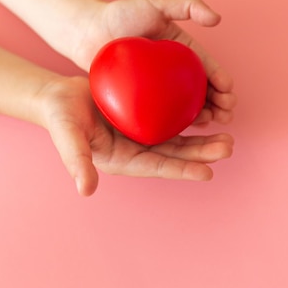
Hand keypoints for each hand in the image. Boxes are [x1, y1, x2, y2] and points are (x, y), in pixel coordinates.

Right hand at [38, 76, 233, 195]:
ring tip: (228, 138)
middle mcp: (138, 150)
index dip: (182, 170)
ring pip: (180, 140)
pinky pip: (173, 120)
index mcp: (124, 160)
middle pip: (176, 154)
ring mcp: (143, 135)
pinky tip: (210, 115)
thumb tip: (86, 190)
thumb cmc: (60, 116)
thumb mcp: (67, 135)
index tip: (208, 173)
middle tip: (229, 147)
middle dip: (203, 153)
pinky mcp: (145, 118)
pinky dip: (192, 120)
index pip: (158, 167)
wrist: (58, 97)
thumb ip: (76, 160)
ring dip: (203, 141)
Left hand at [72, 0, 236, 125]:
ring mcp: (161, 88)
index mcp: (184, 51)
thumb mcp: (157, 3)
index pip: (208, 68)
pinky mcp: (145, 100)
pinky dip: (180, 121)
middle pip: (204, 90)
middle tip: (228, 113)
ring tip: (214, 123)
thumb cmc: (120, 14)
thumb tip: (217, 19)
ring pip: (189, 105)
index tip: (229, 91)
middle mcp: (176, 72)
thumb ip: (188, 5)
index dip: (222, 80)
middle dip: (221, 103)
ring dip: (206, 115)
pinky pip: (165, 113)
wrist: (86, 32)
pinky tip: (188, 129)